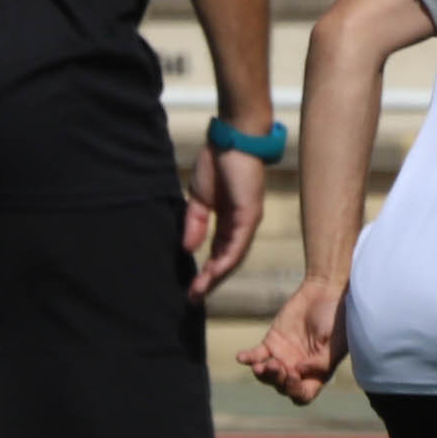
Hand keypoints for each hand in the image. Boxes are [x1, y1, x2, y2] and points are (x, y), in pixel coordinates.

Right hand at [184, 138, 268, 300]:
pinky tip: (214, 273)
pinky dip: (226, 260)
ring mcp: (247, 221)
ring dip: (217, 276)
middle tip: (193, 299)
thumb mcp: (199, 199)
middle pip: (226, 260)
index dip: (205, 271)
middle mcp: (241, 225)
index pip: (218, 253)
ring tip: (199, 292)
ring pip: (233, 257)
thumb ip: (195, 223)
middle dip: (210, 281)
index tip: (190, 288)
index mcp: (229, 220)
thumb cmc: (217, 163)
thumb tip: (187, 249)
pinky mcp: (249, 214)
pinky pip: (238, 243)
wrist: (233, 139)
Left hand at [242, 273, 344, 405]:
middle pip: (282, 387)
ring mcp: (284, 356)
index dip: (296, 391)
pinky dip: (248, 358)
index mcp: (317, 373)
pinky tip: (242, 357)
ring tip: (260, 366)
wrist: (325, 291)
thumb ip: (321, 362)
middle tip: (278, 365)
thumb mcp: (336, 342)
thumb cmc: (337, 318)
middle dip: (278, 380)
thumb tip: (300, 372)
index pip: (303, 395)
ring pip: (267, 375)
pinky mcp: (272, 342)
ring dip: (263, 374)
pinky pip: (256, 356)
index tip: (294, 375)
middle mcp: (299, 368)